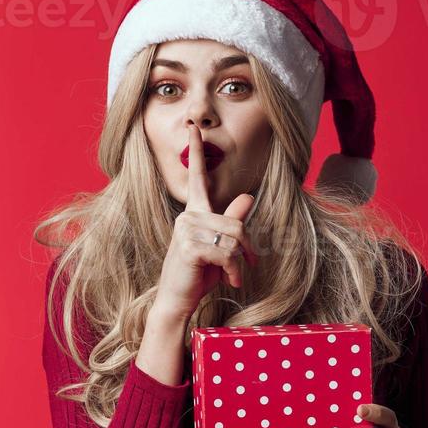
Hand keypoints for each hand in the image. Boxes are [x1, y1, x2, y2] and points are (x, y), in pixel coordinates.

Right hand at [153, 125, 258, 321]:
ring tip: (236, 275)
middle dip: (248, 245)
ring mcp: (186, 230)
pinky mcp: (190, 247)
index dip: (197, 151)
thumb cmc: (198, 273)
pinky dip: (235, 270)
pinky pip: (227, 252)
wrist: (177, 299)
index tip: (193, 128)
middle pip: (236, 221)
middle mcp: (187, 216)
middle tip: (250, 264)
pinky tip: (231, 281)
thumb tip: (248, 196)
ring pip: (234, 236)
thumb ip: (232, 221)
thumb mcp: (221, 246)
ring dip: (241, 261)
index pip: (197, 177)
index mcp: (194, 212)